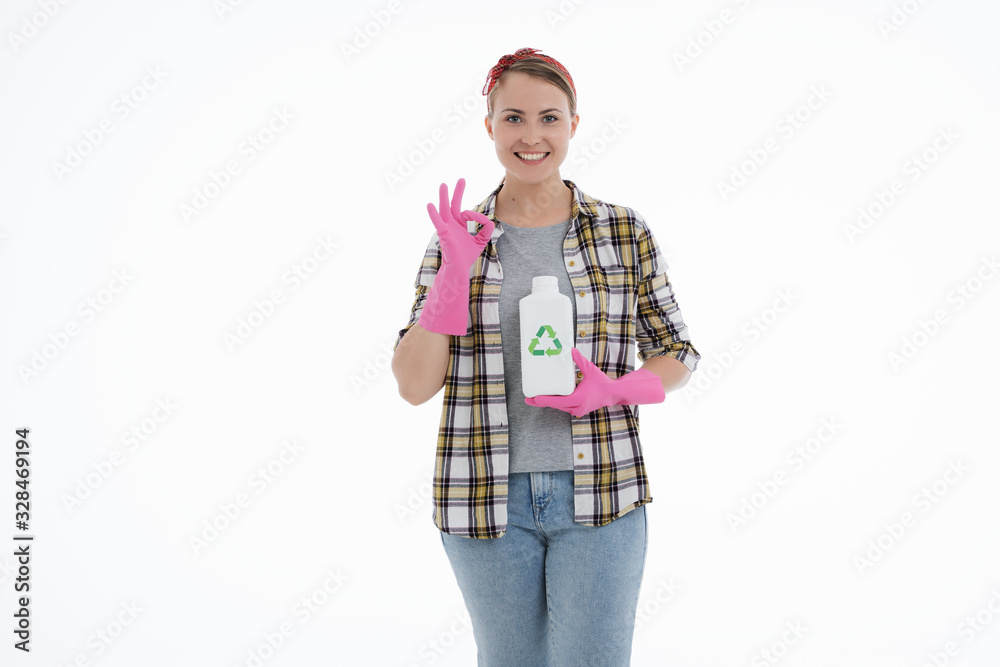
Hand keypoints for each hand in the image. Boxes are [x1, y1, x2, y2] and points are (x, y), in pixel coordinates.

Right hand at [426, 178, 493, 270]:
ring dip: (444, 197)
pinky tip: (430, 205)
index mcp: (459, 225)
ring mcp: (446, 228)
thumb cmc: (466, 257)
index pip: (468, 213)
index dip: (478, 216)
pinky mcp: (443, 234)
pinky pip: (437, 222)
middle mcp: (452, 224)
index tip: (486, 222)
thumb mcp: (480, 242)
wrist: (459, 268)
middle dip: (458, 192)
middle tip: (462, 179)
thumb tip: (491, 222)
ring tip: (443, 185)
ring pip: (444, 209)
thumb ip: (485, 232)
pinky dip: (433, 214)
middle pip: (453, 205)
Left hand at [525, 348, 665, 417]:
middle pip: (555, 405)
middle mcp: (576, 407)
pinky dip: (556, 403)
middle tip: (528, 399)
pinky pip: (564, 406)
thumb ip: (580, 361)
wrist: (612, 394)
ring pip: (559, 406)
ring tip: (534, 399)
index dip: (544, 400)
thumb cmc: (602, 382)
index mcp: (577, 399)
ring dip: (548, 403)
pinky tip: (548, 399)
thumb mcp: (591, 370)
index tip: (533, 398)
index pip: (557, 401)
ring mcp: (577, 410)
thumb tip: (571, 349)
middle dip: (541, 402)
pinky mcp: (578, 410)